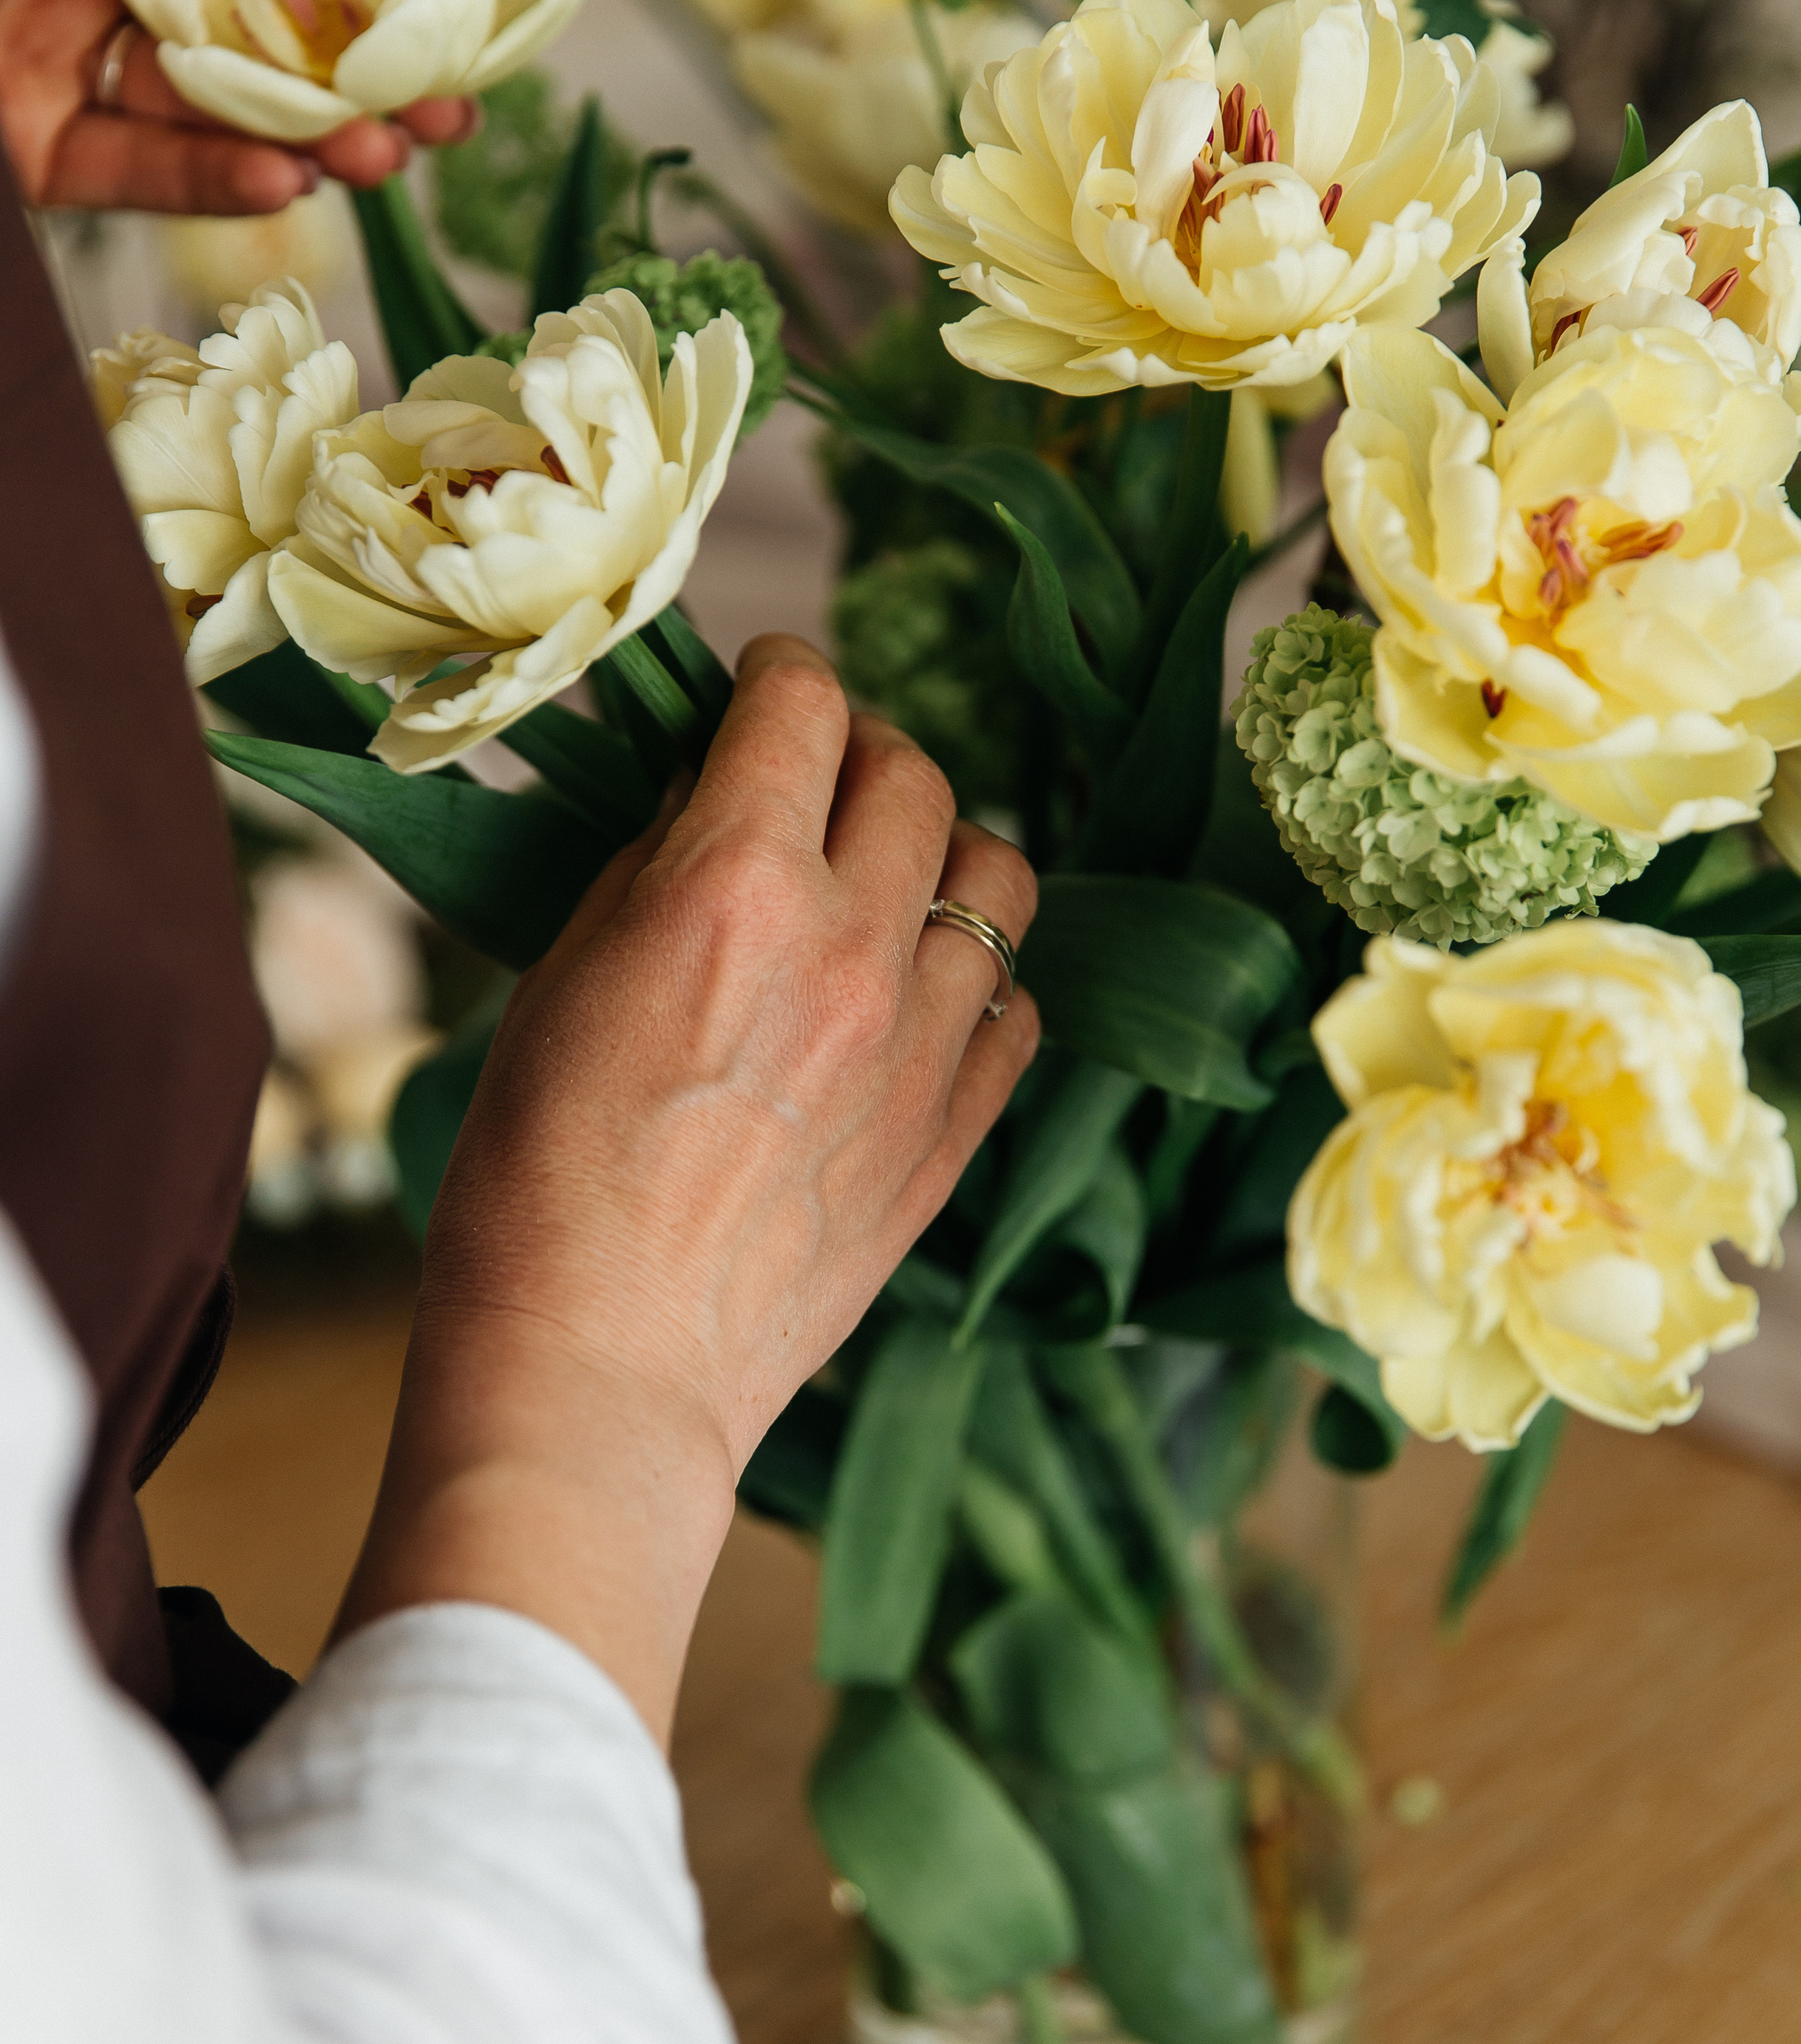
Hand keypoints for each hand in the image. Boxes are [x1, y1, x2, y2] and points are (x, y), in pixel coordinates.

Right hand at [340, 637, 1039, 1741]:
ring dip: (945, 852)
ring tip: (894, 876)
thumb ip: (655, 871)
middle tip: (821, 774)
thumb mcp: (560, 981)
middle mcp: (855, 945)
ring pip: (999, 877)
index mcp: (735, 885)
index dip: (784, 675)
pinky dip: (982, 976)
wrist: (600, 1368)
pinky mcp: (957, 1133)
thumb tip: (714, 801)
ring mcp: (925, 1043)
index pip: (803, 710)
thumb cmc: (536, 1181)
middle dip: (863, 750)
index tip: (770, 682)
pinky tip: (926, 993)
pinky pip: (1021, 1004)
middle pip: (914, 776)